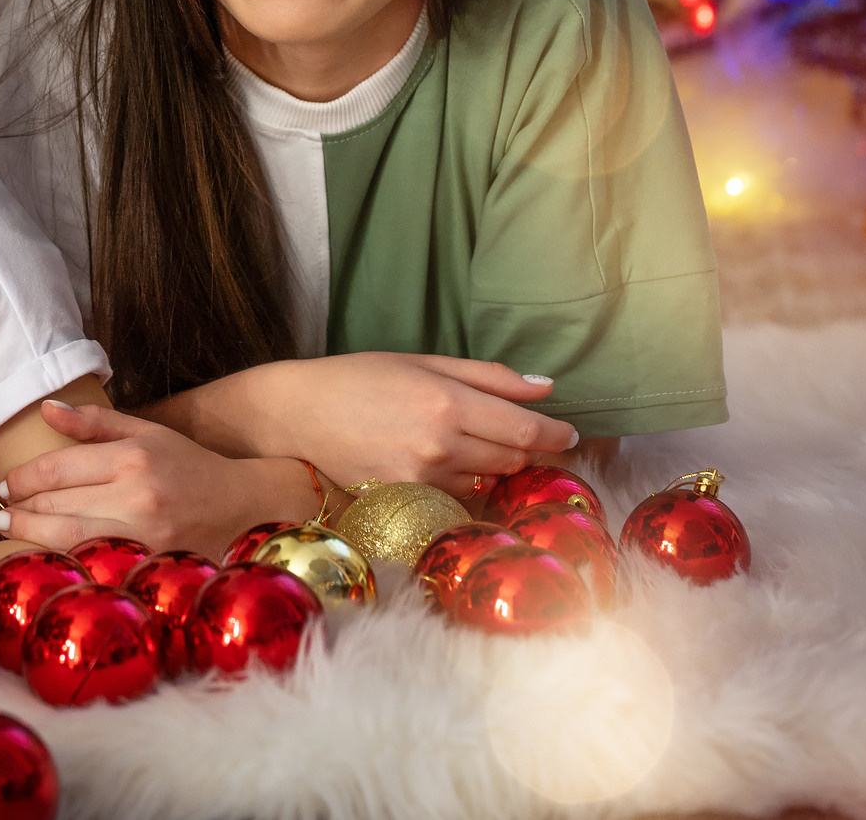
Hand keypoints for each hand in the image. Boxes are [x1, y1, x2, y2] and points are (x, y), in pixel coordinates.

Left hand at [0, 403, 304, 558]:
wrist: (246, 508)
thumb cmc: (191, 467)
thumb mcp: (147, 432)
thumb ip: (94, 421)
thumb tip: (45, 409)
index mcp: (132, 458)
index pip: (57, 468)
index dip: (21, 478)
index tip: (5, 484)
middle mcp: (136, 496)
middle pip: (56, 505)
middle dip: (19, 508)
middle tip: (1, 511)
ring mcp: (143, 536)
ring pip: (66, 539)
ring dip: (30, 536)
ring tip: (11, 530)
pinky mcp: (149, 566)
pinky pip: (91, 564)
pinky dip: (62, 560)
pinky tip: (46, 555)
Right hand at [212, 354, 578, 497]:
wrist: (295, 415)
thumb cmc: (357, 379)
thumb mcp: (423, 362)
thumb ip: (488, 377)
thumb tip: (547, 388)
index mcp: (448, 402)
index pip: (526, 430)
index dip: (556, 435)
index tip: (569, 435)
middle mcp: (440, 445)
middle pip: (513, 460)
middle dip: (525, 450)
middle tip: (520, 437)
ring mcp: (422, 480)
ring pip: (487, 483)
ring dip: (493, 468)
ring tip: (467, 446)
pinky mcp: (405, 503)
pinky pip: (456, 499)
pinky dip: (462, 484)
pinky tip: (442, 466)